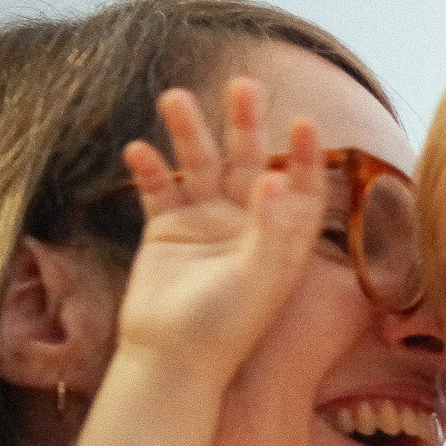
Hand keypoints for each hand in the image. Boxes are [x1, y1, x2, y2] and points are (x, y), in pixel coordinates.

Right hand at [113, 77, 325, 368]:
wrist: (170, 360)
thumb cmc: (224, 328)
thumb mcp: (256, 279)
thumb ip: (268, 229)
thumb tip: (274, 176)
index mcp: (278, 237)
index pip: (299, 186)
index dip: (306, 156)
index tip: (306, 121)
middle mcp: (244, 223)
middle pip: (248, 161)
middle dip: (246, 124)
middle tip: (242, 85)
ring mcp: (204, 223)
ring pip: (198, 165)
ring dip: (188, 133)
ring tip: (175, 99)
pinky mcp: (165, 229)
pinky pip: (157, 189)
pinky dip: (149, 169)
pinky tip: (138, 150)